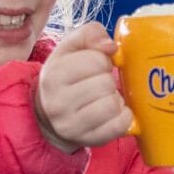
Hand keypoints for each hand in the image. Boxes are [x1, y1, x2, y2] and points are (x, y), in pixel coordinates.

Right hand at [35, 23, 130, 151]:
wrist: (49, 114)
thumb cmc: (66, 76)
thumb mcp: (70, 48)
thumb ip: (89, 34)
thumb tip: (111, 46)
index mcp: (54, 74)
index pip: (95, 61)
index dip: (103, 61)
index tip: (96, 67)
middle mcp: (58, 102)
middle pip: (105, 83)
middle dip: (109, 80)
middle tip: (101, 84)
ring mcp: (72, 125)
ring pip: (113, 105)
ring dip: (116, 99)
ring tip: (106, 97)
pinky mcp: (88, 140)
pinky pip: (120, 125)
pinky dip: (124, 116)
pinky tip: (115, 112)